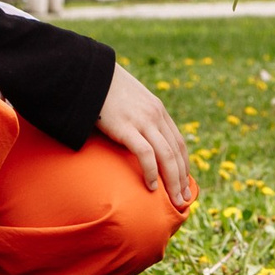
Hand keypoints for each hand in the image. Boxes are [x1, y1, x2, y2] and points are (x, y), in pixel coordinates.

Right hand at [98, 65, 198, 210]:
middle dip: (182, 178)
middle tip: (184, 199)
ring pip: (166, 155)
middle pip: (176, 152)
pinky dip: (151, 171)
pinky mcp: (126, 127)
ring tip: (175, 200)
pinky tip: (152, 187)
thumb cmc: (105, 90)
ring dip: (173, 180)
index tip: (185, 182)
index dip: (184, 164)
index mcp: (158, 110)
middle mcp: (155, 116)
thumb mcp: (129, 102)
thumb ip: (137, 117)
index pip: (178, 142)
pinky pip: (145, 153)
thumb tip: (136, 138)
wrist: (90, 74)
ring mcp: (142, 121)